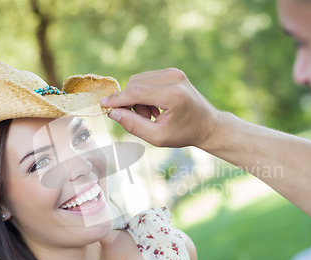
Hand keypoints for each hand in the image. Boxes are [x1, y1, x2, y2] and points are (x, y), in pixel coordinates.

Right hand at [100, 68, 219, 147]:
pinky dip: (144, 93)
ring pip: (138, 80)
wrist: (207, 124)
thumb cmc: (184, 133)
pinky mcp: (172, 71)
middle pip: (135, 83)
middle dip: (130, 102)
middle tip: (142, 119)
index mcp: (173, 96)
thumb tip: (112, 113)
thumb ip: (133, 125)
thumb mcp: (158, 137)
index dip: (117, 99)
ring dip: (137, 98)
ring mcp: (174, 72)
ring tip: (152, 114)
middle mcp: (174, 78)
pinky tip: (156, 106)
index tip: (103, 105)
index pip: (136, 92)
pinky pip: (146, 79)